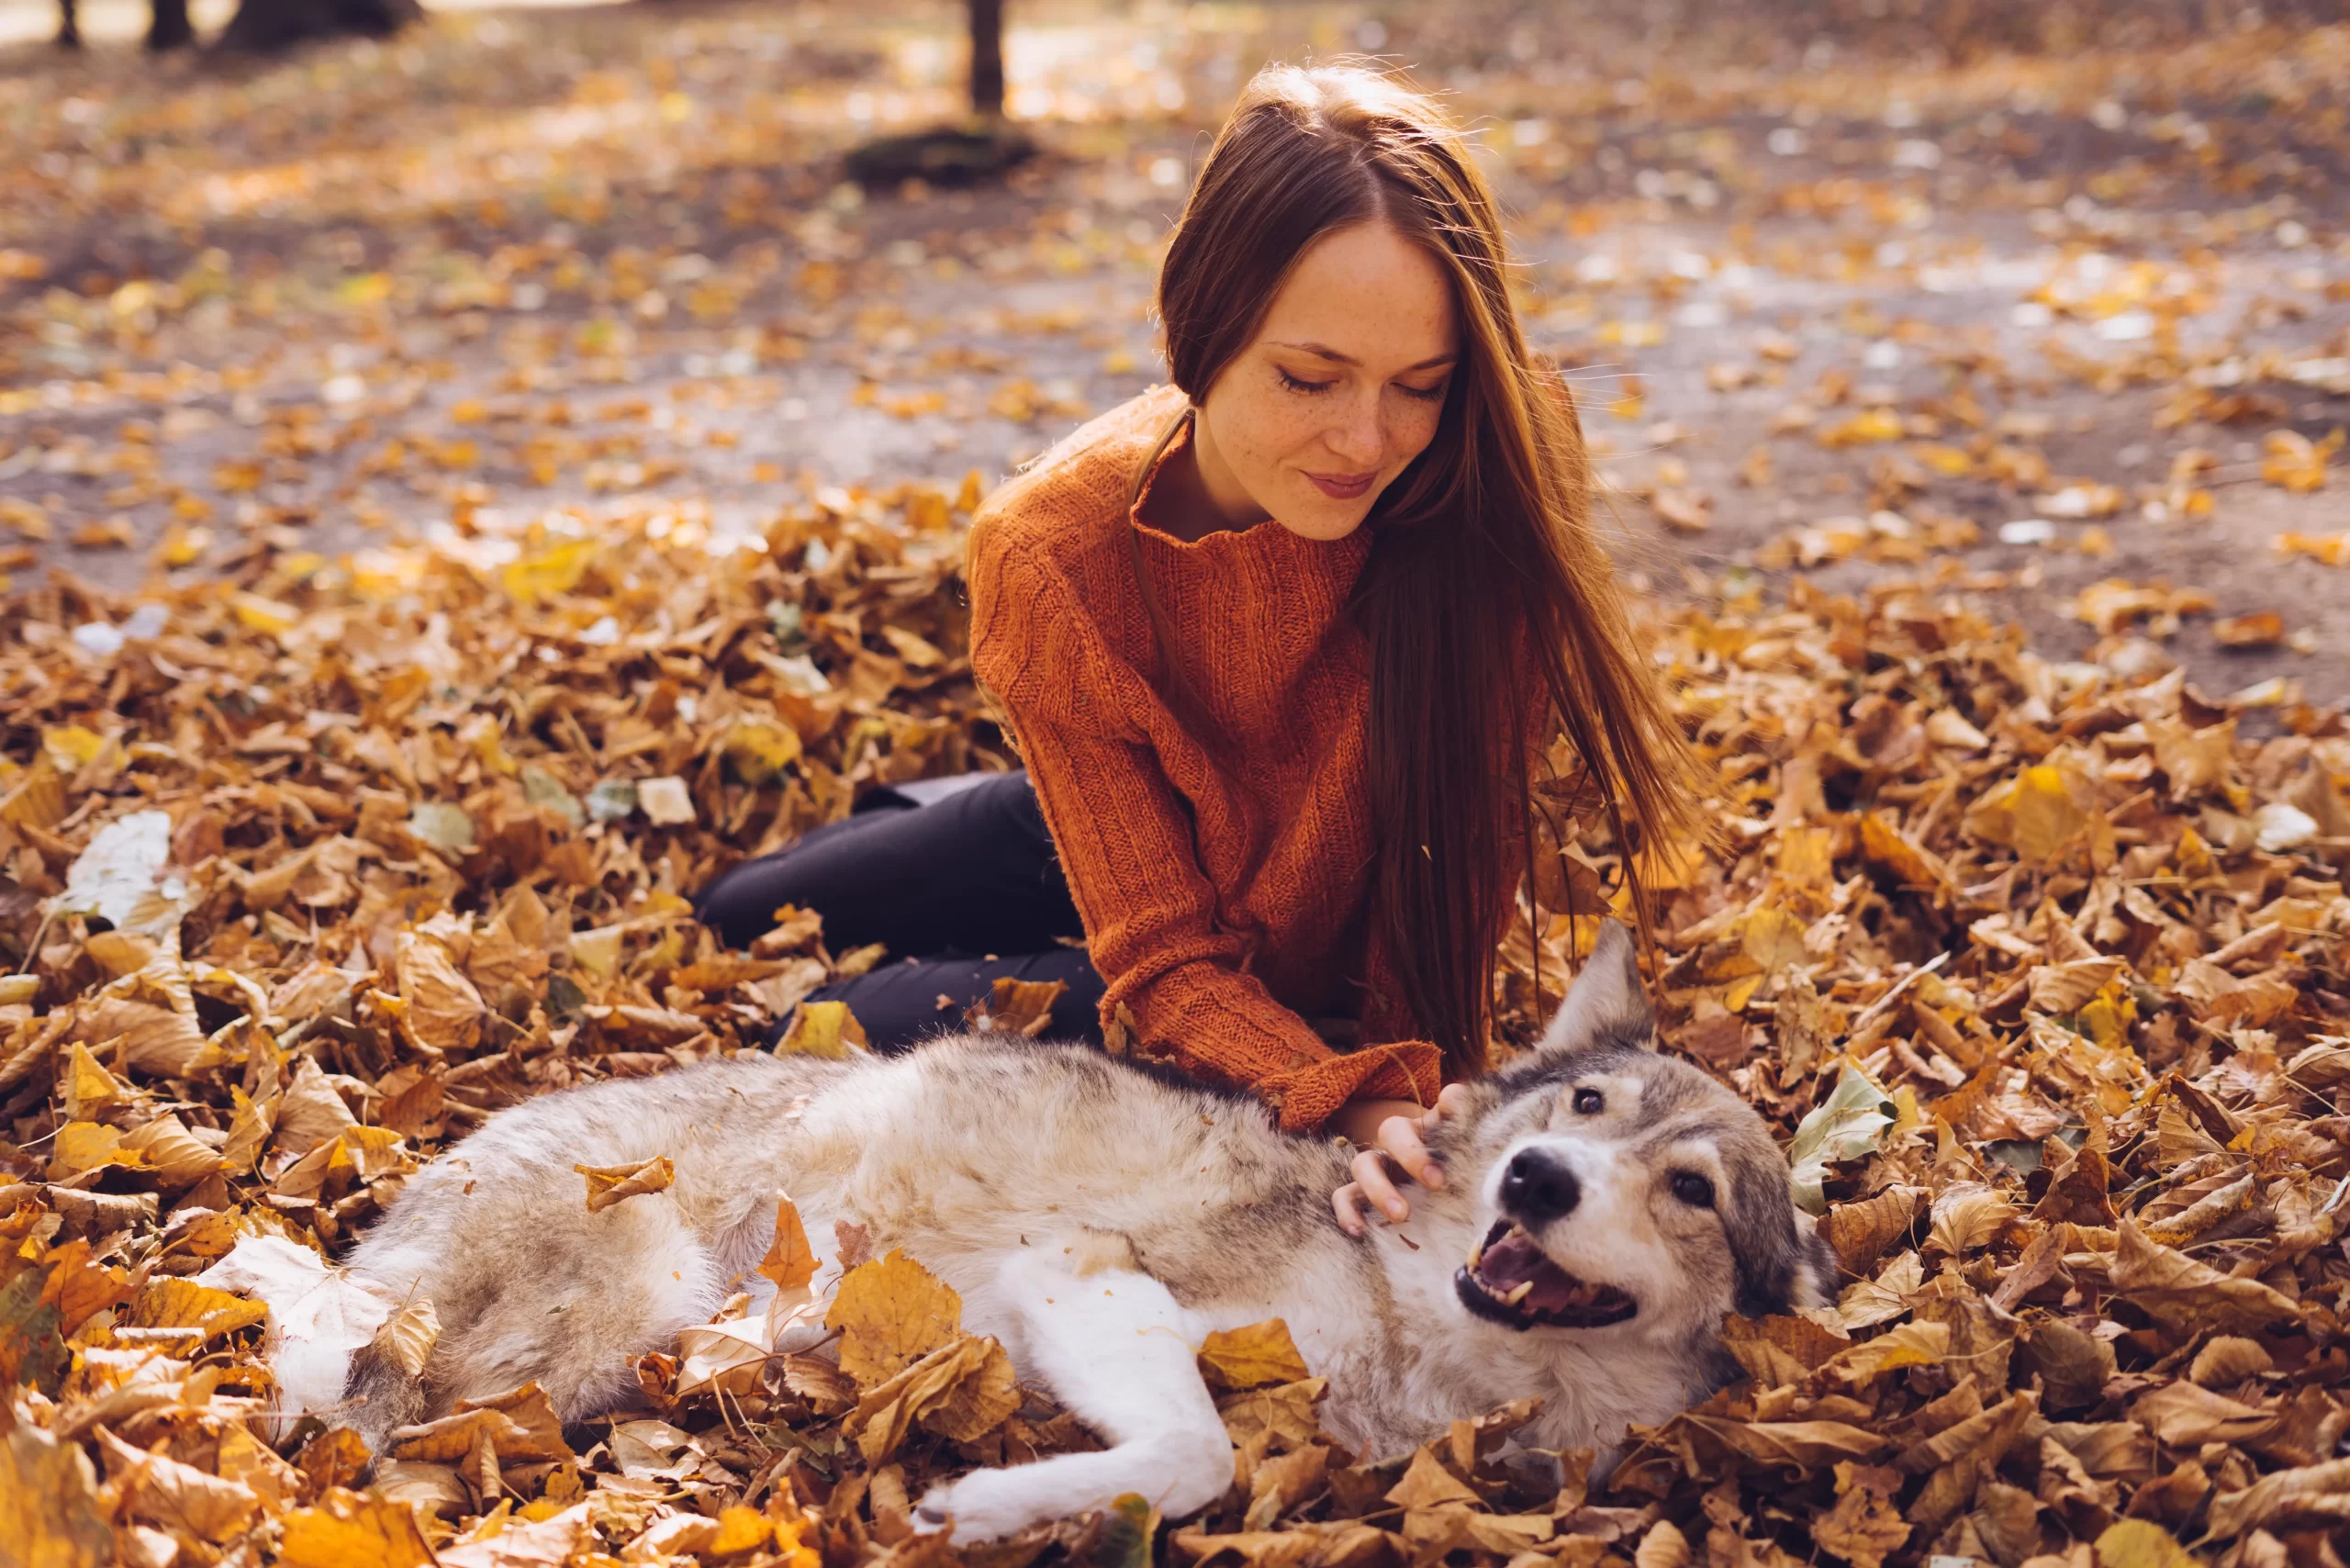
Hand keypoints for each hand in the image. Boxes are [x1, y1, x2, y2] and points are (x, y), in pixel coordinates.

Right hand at [1331, 1083, 1473, 1236]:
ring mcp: (1378, 1169)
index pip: (1437, 1106)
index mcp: (1429, 1129)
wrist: (1442, 1201)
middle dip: (1412, 1156)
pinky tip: (1360, 1231)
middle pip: (1391, 1131)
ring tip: (1401, 1216)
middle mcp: (1400, 1144)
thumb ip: (1465, 1129)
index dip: (1448, 1111)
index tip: (1457, 1157)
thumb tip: (1453, 1099)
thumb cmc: (1456, 1175)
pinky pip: (1344, 1197)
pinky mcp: (1362, 1195)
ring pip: (1363, 1164)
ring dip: (1379, 1188)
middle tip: (1437, 1184)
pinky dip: (1347, 1212)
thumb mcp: (1467, 1155)